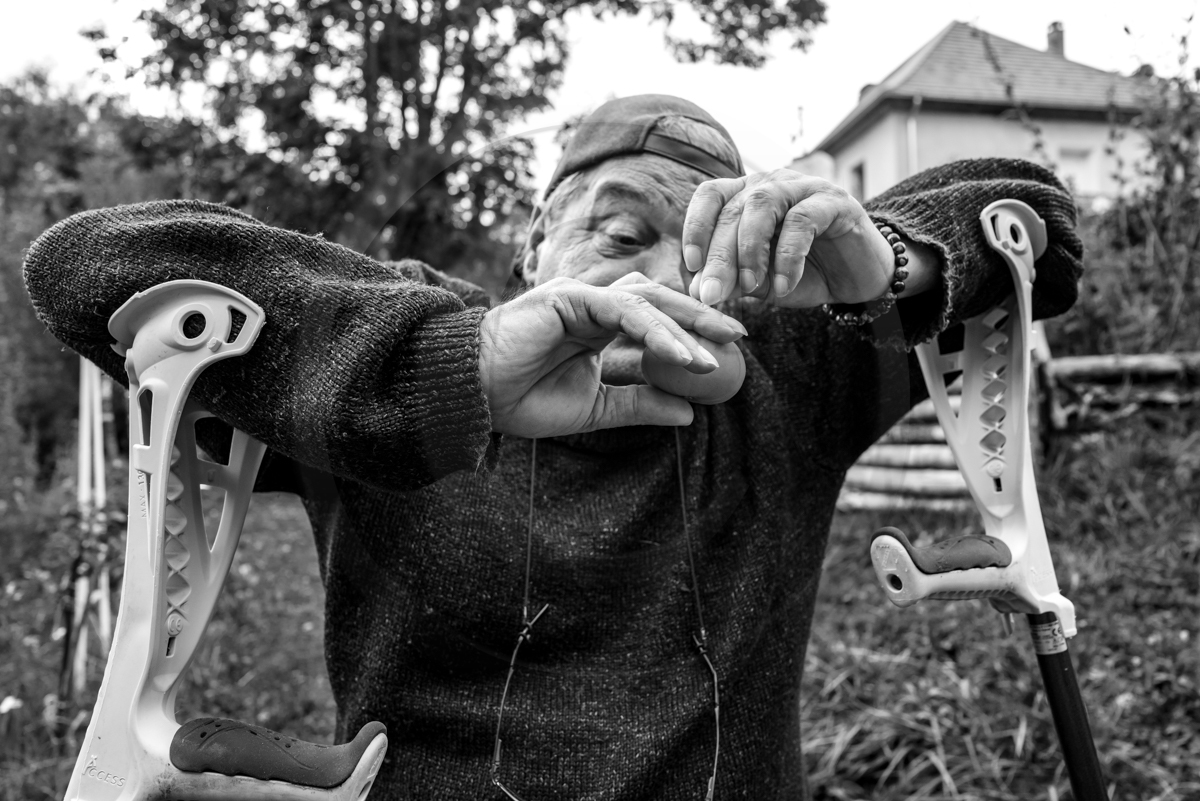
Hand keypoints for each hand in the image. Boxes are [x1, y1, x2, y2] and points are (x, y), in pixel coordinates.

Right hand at [478, 276, 745, 437]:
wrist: (474, 396)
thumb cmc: (521, 400)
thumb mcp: (595, 408)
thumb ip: (639, 403)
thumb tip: (689, 412)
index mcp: (597, 325)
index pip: (654, 318)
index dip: (690, 330)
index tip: (726, 350)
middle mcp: (592, 305)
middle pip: (659, 300)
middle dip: (700, 316)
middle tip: (739, 335)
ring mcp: (581, 296)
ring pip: (647, 302)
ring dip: (684, 327)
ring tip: (713, 356)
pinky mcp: (570, 297)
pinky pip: (625, 310)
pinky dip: (656, 331)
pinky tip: (681, 354)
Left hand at [680, 170, 929, 306]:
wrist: (860, 277)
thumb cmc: (806, 275)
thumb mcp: (762, 283)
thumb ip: (733, 281)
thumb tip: (699, 290)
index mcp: (748, 196)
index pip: (710, 196)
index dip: (695, 227)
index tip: (690, 266)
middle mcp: (773, 184)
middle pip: (733, 209)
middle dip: (718, 255)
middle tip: (711, 294)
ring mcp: (804, 188)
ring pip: (763, 205)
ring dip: (749, 250)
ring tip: (750, 288)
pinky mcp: (835, 202)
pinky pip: (802, 222)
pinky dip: (788, 257)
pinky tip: (785, 288)